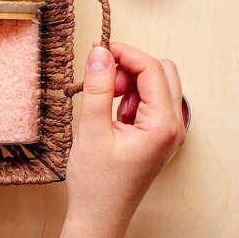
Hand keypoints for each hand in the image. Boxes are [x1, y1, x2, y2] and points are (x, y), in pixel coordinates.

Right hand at [61, 43, 185, 237]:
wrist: (98, 215)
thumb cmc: (97, 183)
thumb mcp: (91, 130)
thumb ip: (97, 88)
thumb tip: (99, 53)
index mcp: (163, 126)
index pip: (152, 70)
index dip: (125, 53)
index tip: (99, 48)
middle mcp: (173, 127)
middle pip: (162, 73)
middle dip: (131, 67)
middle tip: (102, 78)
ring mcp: (167, 132)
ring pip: (156, 85)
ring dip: (130, 82)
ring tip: (104, 101)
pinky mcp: (156, 136)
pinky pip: (149, 102)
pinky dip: (130, 97)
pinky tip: (110, 113)